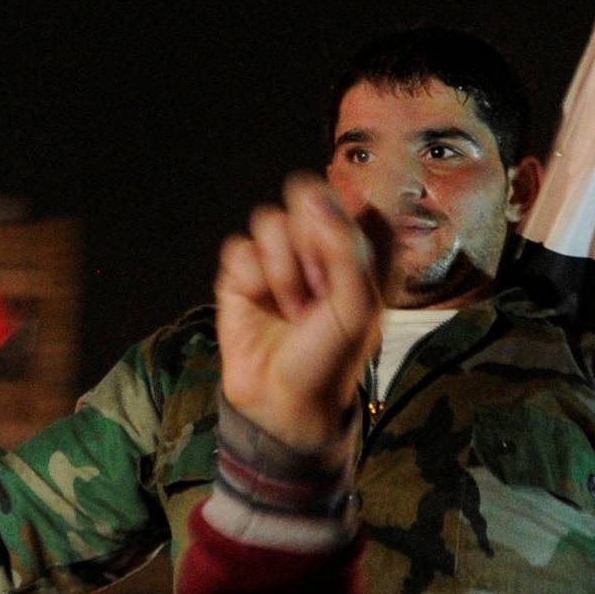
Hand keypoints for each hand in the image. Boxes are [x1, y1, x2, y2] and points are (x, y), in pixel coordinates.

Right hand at [215, 175, 383, 459]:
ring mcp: (275, 260)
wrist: (283, 403)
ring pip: (269, 221)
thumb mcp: (356, 302)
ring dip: (281, 267)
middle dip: (309, 247)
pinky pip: (238, 247)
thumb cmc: (331, 357)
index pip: (342, 199)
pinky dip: (251, 278)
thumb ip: (343, 243)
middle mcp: (314, 249)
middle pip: (303, 203)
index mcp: (351, 251)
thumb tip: (312, 191)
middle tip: (317, 291)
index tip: (339, 262)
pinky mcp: (239, 277)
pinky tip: (262, 306)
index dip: (335, 222)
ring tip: (292, 307)